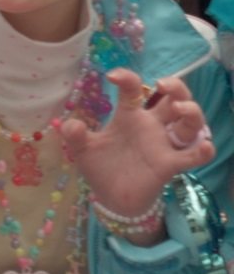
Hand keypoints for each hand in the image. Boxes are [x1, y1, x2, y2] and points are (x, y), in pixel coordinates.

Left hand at [59, 69, 211, 216]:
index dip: (127, 78)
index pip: (134, 90)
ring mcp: (163, 144)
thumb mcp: (82, 149)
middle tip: (162, 85)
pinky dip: (202, 151)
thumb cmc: (101, 166)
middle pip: (174, 98)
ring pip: (189, 122)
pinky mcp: (170, 165)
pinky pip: (192, 157)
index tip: (112, 76)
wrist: (111, 197)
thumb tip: (70, 124)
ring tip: (180, 108)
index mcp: (129, 117)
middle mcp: (151, 126)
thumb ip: (75, 135)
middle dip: (176, 87)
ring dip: (191, 112)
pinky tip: (204, 146)